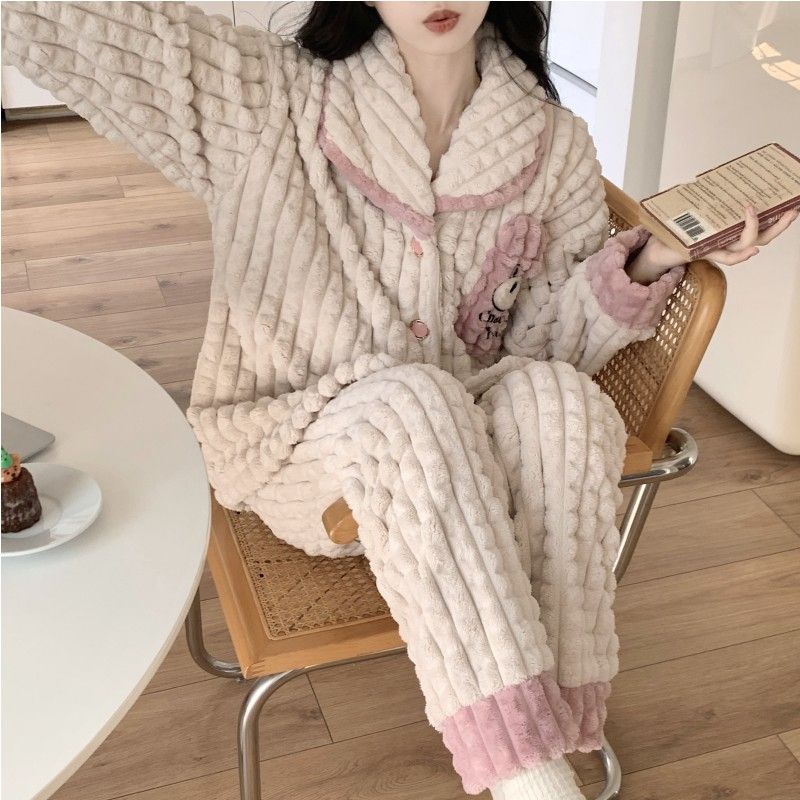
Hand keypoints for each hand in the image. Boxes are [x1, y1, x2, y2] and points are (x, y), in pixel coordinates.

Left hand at [627, 204, 799, 283]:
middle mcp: (729, 241)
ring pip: (748, 244)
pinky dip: (741, 255)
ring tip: (755, 212)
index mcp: (730, 230)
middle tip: (792, 210)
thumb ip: (708, 195)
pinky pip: (728, 257)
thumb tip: (717, 172)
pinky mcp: (706, 255)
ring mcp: (719, 249)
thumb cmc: (675, 230)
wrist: (655, 249)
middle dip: (781, 224)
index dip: (778, 216)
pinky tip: (752, 250)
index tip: (792, 201)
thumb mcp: (695, 207)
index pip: (761, 224)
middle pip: (763, 236)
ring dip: (756, 229)